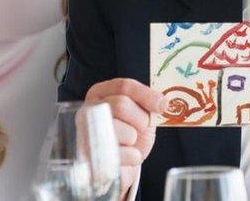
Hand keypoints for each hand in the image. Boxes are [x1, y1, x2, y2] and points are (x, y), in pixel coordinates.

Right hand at [85, 78, 166, 197]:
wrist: (121, 163)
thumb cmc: (129, 132)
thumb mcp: (139, 112)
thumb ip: (147, 102)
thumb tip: (162, 103)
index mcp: (100, 93)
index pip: (124, 86)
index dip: (146, 95)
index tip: (162, 105)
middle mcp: (88, 109)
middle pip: (122, 105)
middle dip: (141, 119)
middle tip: (141, 127)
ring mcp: (87, 134)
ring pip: (125, 131)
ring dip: (135, 139)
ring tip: (129, 142)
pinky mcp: (92, 158)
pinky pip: (124, 154)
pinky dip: (133, 156)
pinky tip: (127, 155)